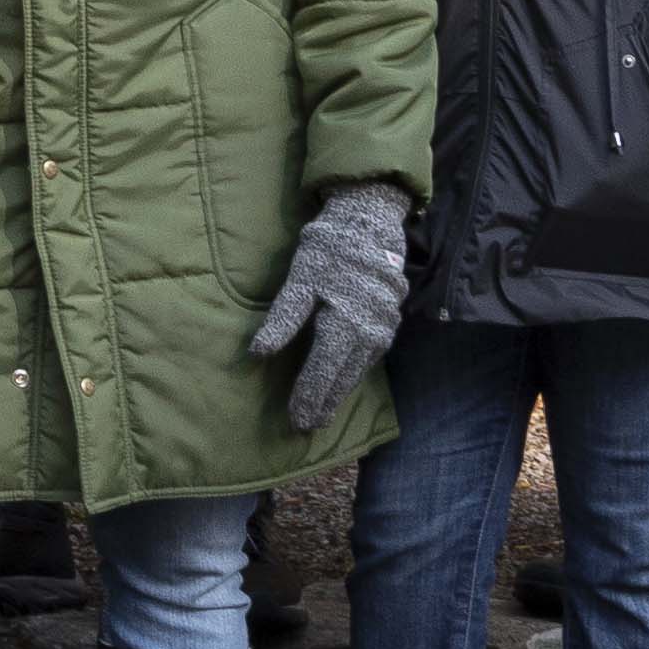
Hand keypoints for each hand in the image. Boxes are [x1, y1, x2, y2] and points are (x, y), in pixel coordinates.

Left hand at [249, 180, 411, 434]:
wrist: (371, 222)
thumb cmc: (330, 249)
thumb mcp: (299, 280)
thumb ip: (282, 319)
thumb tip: (258, 353)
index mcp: (343, 325)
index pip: (322, 372)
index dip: (308, 398)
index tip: (297, 420)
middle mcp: (369, 333)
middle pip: (342, 377)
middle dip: (325, 403)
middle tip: (308, 427)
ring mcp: (384, 328)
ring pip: (358, 369)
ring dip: (341, 391)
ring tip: (325, 412)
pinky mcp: (390, 320)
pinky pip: (370, 356)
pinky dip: (355, 371)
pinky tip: (344, 380)